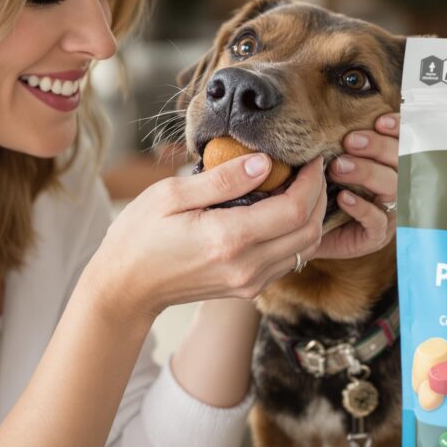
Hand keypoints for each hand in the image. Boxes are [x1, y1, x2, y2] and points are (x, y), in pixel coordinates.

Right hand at [87, 153, 326, 323]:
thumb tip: (264, 162)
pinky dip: (298, 233)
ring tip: (302, 185)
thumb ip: (222, 179)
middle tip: (312, 168)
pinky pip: (289, 259)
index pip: (295, 209)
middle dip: (320, 195)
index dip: (312, 181)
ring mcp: (250, 282)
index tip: (311, 157)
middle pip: (310, 230)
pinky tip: (285, 210)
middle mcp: (247, 266)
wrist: (126, 287)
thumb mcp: (172, 194)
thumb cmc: (140, 234)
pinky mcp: (249, 288)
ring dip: (312, 215)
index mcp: (229, 239)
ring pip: (305, 248)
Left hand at [318, 112, 399, 260]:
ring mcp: (389, 213)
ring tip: (339, 166)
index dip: (399, 131)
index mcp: (391, 166)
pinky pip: (376, 221)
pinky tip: (343, 198)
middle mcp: (396, 188)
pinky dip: (361, 207)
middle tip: (350, 141)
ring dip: (367, 173)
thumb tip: (332, 119)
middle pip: (402, 163)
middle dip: (378, 148)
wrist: (309, 229)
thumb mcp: (334, 162)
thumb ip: (342, 144)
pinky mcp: (376, 236)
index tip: (381, 121)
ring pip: (392, 189)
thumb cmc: (325, 189)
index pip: (406, 143)